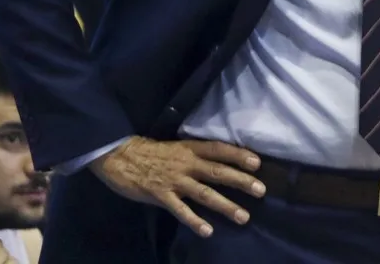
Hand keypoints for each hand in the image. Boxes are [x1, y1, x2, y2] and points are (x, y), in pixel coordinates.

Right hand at [89, 136, 265, 236]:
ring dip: (225, 205)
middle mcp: (185, 163)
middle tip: (261, 190)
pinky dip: (194, 220)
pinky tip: (207, 231)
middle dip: (240, 181)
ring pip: (204, 193)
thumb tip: (219, 163)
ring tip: (243, 216)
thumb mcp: (176, 147)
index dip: (238, 154)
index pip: (218, 149)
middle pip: (217, 171)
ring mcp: (174, 180)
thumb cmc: (149, 152)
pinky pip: (180, 210)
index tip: (258, 163)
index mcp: (189, 148)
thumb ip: (195, 156)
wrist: (118, 155)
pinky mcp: (160, 195)